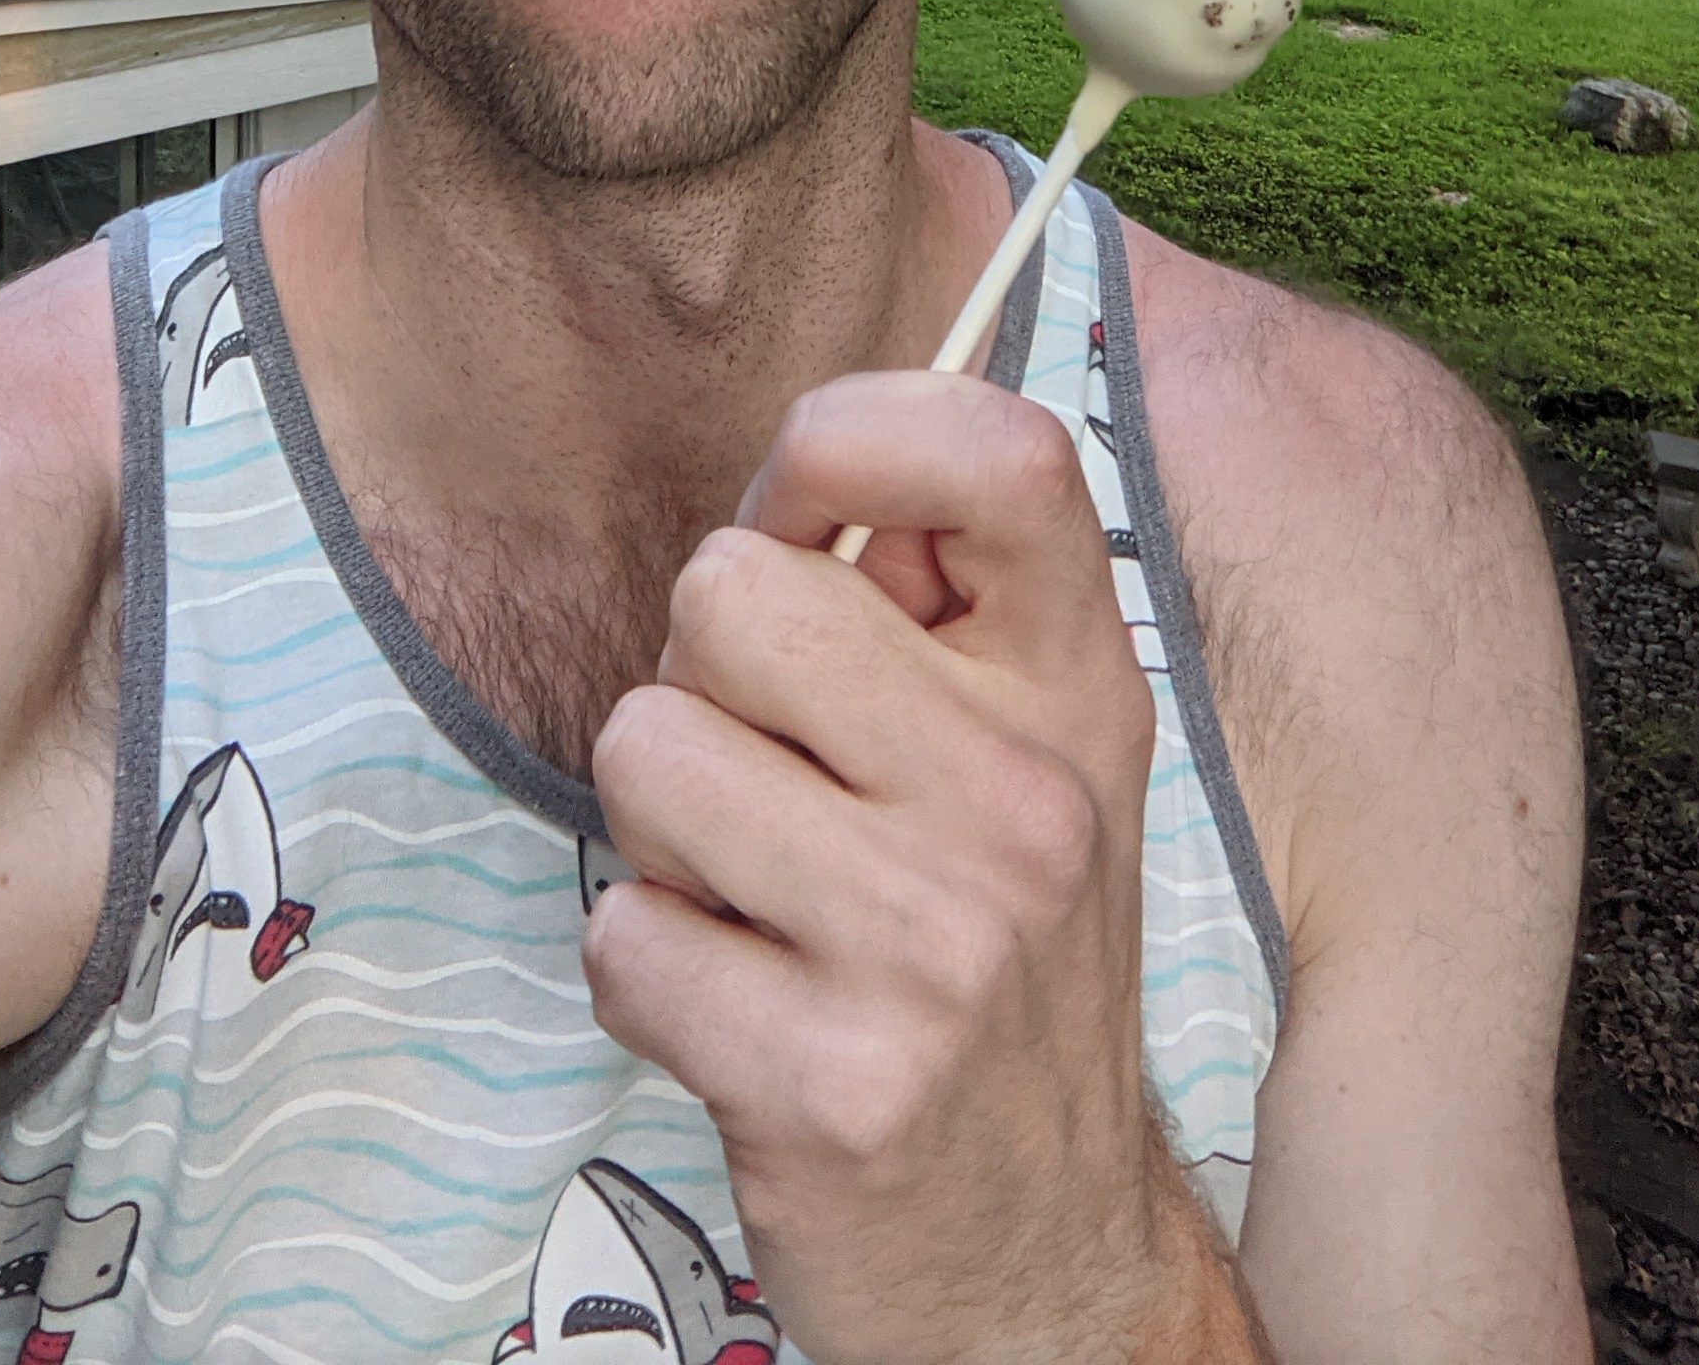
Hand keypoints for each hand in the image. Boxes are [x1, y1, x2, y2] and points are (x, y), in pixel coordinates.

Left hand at [583, 370, 1258, 1364]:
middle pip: (730, 586)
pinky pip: (621, 933)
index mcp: (1077, 690)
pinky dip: (647, 975)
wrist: (1050, 1263)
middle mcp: (1026, 802)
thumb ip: (930, 607)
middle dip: (701, 675)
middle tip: (771, 776)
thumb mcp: (1024, 762)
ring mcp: (937, 948)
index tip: (805, 514)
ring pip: (646, 747)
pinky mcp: (834, 1087)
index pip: (1001, 451)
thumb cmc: (991, 965)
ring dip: (662, 833)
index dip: (851, 435)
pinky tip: (743, 1017)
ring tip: (758, 904)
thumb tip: (803, 473)